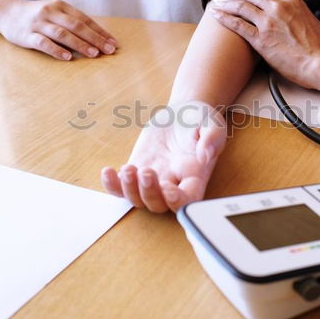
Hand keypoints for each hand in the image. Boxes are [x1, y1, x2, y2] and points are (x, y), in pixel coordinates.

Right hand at [0, 0, 116, 60]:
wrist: (5, 11)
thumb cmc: (36, 15)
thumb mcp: (55, 12)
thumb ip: (72, 21)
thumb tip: (96, 37)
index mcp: (61, 6)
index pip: (85, 19)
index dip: (100, 31)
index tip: (113, 43)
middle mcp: (51, 12)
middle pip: (77, 26)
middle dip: (95, 39)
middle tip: (109, 50)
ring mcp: (38, 23)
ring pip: (63, 34)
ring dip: (80, 44)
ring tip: (94, 54)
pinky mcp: (27, 35)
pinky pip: (44, 43)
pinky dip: (57, 50)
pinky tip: (68, 57)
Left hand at [101, 101, 226, 212]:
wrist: (182, 113)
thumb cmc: (200, 120)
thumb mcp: (212, 123)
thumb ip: (212, 138)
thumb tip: (206, 155)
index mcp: (195, 177)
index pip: (188, 201)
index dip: (178, 202)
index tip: (169, 189)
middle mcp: (174, 183)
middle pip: (159, 205)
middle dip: (149, 193)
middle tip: (147, 171)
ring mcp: (153, 179)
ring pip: (138, 200)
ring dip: (130, 190)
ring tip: (128, 169)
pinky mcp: (136, 171)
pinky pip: (120, 187)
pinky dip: (112, 185)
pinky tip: (107, 171)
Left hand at [209, 0, 319, 92]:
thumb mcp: (313, 22)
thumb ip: (300, 17)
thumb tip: (297, 21)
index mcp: (292, 2)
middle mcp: (278, 7)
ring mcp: (267, 22)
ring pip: (240, 5)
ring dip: (226, 3)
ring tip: (218, 4)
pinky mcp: (260, 38)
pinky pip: (237, 24)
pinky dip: (224, 17)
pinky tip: (217, 16)